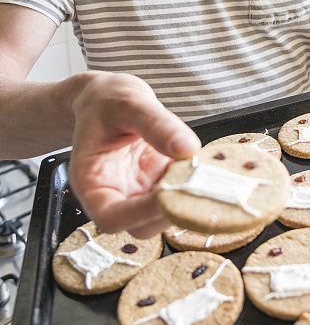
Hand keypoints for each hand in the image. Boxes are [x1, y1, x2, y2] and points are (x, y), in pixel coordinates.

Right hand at [68, 72, 200, 237]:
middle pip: (143, 226)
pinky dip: (195, 186)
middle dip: (171, 210)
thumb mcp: (128, 102)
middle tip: (197, 182)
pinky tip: (203, 166)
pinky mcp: (159, 186)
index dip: (140, 214)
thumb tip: (187, 148)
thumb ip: (156, 124)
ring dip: (188, 199)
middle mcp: (115, 195)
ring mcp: (139, 193)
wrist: (108, 98)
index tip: (169, 193)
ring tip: (202, 169)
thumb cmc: (106, 101)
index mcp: (91, 182)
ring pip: (166, 215)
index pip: (111, 217)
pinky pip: (179, 196)